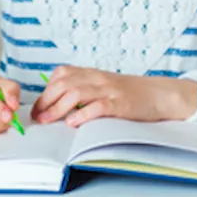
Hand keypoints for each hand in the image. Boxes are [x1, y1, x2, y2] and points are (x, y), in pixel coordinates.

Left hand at [31, 67, 196, 127]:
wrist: (159, 94)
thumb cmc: (130, 94)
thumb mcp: (104, 86)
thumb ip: (84, 90)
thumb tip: (57, 105)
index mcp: (92, 74)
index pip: (61, 75)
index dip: (45, 91)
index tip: (37, 108)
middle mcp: (98, 79)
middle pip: (64, 84)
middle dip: (46, 101)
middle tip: (38, 118)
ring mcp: (109, 90)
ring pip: (76, 93)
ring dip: (58, 108)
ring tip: (48, 121)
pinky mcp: (121, 104)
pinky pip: (98, 106)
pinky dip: (82, 114)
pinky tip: (73, 123)